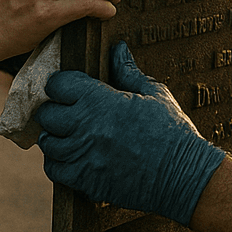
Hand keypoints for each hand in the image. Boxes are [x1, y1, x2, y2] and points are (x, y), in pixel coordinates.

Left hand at [36, 42, 225, 225]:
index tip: (70, 87)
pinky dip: (59, 163)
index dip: (62, 84)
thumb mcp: (154, 94)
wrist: (184, 175)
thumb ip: (128, 72)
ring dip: (55, 137)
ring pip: (47, 143)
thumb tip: (118, 50)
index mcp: (101, 101)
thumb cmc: (172, 131)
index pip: (58, 84)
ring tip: (70, 135)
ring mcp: (83, 156)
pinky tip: (73, 157)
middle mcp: (86, 128)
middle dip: (55, 110)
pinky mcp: (86, 181)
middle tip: (69, 111)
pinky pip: (55, 170)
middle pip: (47, 114)